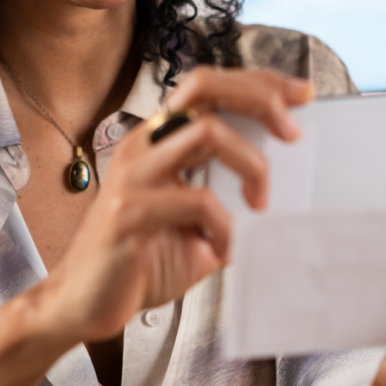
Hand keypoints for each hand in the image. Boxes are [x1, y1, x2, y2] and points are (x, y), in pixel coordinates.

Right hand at [43, 67, 314, 342]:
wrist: (83, 303)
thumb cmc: (140, 261)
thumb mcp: (194, 221)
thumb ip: (228, 197)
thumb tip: (285, 193)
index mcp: (157, 139)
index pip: (209, 85)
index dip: (258, 82)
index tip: (302, 94)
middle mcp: (142, 145)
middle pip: (204, 87)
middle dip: (259, 97)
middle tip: (292, 132)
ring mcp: (132, 174)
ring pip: (205, 132)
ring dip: (251, 164)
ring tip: (261, 203)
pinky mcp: (128, 210)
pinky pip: (195, 200)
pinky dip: (224, 227)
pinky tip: (222, 250)